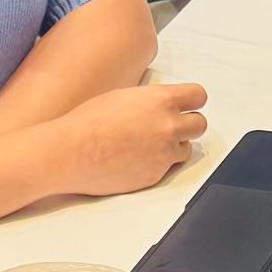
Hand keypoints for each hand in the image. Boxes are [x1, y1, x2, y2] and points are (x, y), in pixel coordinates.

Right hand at [55, 83, 208, 195]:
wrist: (71, 151)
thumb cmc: (88, 121)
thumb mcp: (123, 96)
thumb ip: (151, 100)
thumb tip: (161, 104)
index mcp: (161, 101)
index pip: (199, 96)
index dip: (193, 100)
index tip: (189, 103)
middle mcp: (167, 127)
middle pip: (200, 124)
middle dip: (189, 124)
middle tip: (174, 125)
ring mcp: (163, 154)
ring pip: (186, 149)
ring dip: (174, 146)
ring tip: (151, 144)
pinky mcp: (155, 175)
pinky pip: (167, 168)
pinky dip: (157, 163)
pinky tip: (137, 158)